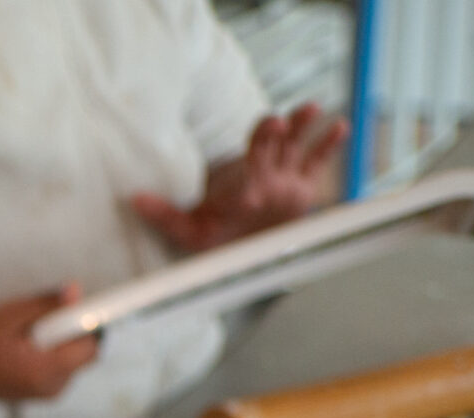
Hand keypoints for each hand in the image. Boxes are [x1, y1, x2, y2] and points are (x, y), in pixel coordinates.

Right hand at [0, 288, 99, 401]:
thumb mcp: (10, 315)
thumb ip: (46, 304)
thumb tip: (75, 292)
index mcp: (45, 370)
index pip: (90, 347)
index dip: (85, 326)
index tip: (76, 312)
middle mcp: (49, 388)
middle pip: (85, 356)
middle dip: (73, 336)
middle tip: (44, 325)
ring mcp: (45, 394)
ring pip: (74, 364)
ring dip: (62, 346)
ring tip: (30, 339)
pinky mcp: (39, 395)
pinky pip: (61, 372)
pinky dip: (53, 357)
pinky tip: (27, 350)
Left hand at [134, 103, 346, 253]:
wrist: (235, 252)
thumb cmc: (210, 237)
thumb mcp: (187, 230)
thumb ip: (164, 214)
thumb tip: (134, 200)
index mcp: (237, 181)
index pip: (248, 159)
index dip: (257, 144)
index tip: (266, 128)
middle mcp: (261, 173)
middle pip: (270, 143)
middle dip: (274, 130)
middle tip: (278, 120)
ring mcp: (283, 178)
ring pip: (294, 145)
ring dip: (302, 126)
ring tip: (311, 108)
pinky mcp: (301, 188)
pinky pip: (316, 162)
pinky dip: (329, 145)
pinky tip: (340, 127)